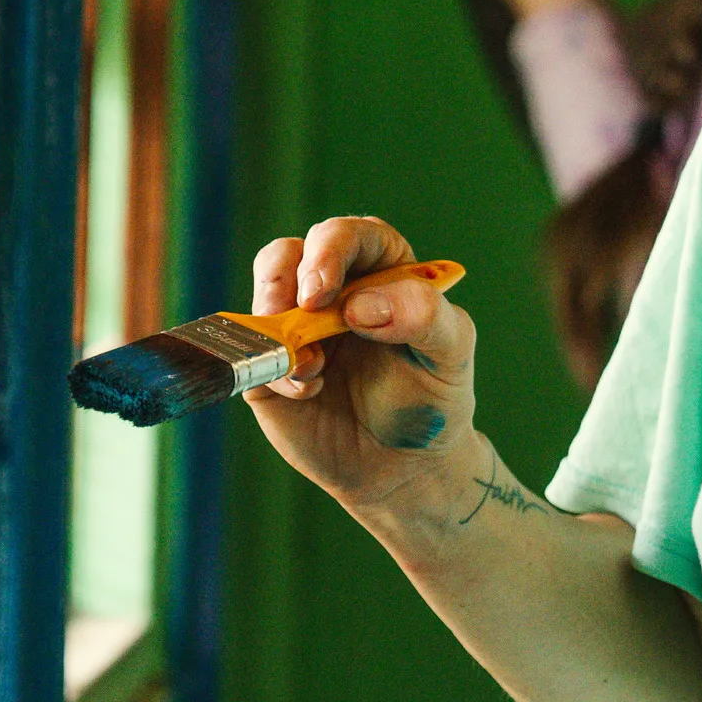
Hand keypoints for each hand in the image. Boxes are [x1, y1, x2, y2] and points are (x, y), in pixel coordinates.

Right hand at [243, 215, 483, 519]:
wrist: (402, 466)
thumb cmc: (431, 398)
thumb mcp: (450, 354)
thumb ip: (423, 316)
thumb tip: (360, 304)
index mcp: (380, 271)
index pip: (351, 235)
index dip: (331, 249)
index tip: (323, 289)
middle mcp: (333, 289)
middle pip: (291, 253)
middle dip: (288, 276)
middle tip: (305, 309)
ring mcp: (296, 326)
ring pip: (264, 294)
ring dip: (276, 323)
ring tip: (312, 366)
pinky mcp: (270, 365)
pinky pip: (252, 352)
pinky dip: (274, 368)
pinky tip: (309, 391)